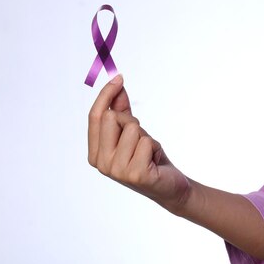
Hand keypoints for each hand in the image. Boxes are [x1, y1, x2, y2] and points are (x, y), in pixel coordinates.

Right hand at [87, 74, 190, 215]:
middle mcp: (101, 163)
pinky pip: (146, 141)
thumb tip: (117, 83)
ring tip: (148, 152)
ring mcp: (117, 171)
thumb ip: (121, 109)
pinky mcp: (136, 174)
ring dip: (145, 136)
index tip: (119, 77)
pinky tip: (154, 160)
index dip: (106, 95)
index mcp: (95, 153)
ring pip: (132, 127)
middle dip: (130, 120)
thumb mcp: (132, 132)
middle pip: (112, 117)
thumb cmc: (147, 158)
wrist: (169, 186)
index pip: (95, 116)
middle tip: (139, 137)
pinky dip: (154, 146)